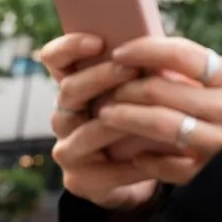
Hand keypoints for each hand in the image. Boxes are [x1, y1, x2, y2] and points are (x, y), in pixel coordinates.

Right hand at [39, 33, 158, 210]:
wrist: (140, 173)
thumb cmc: (144, 121)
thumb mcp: (143, 92)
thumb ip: (143, 72)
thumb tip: (165, 48)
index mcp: (76, 88)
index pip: (56, 60)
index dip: (70, 47)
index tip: (98, 41)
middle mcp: (64, 116)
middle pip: (69, 90)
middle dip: (102, 77)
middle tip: (132, 69)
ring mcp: (68, 149)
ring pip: (87, 131)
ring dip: (120, 121)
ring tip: (149, 113)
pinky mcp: (78, 180)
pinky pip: (106, 170)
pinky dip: (135, 162)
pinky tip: (158, 154)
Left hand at [97, 36, 221, 185]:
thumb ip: (207, 80)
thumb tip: (154, 61)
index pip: (183, 54)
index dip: (145, 49)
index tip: (120, 53)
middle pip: (162, 88)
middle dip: (124, 87)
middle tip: (106, 90)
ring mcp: (220, 144)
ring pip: (157, 123)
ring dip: (123, 117)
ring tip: (106, 115)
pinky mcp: (209, 175)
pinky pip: (164, 163)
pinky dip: (144, 158)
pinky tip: (135, 155)